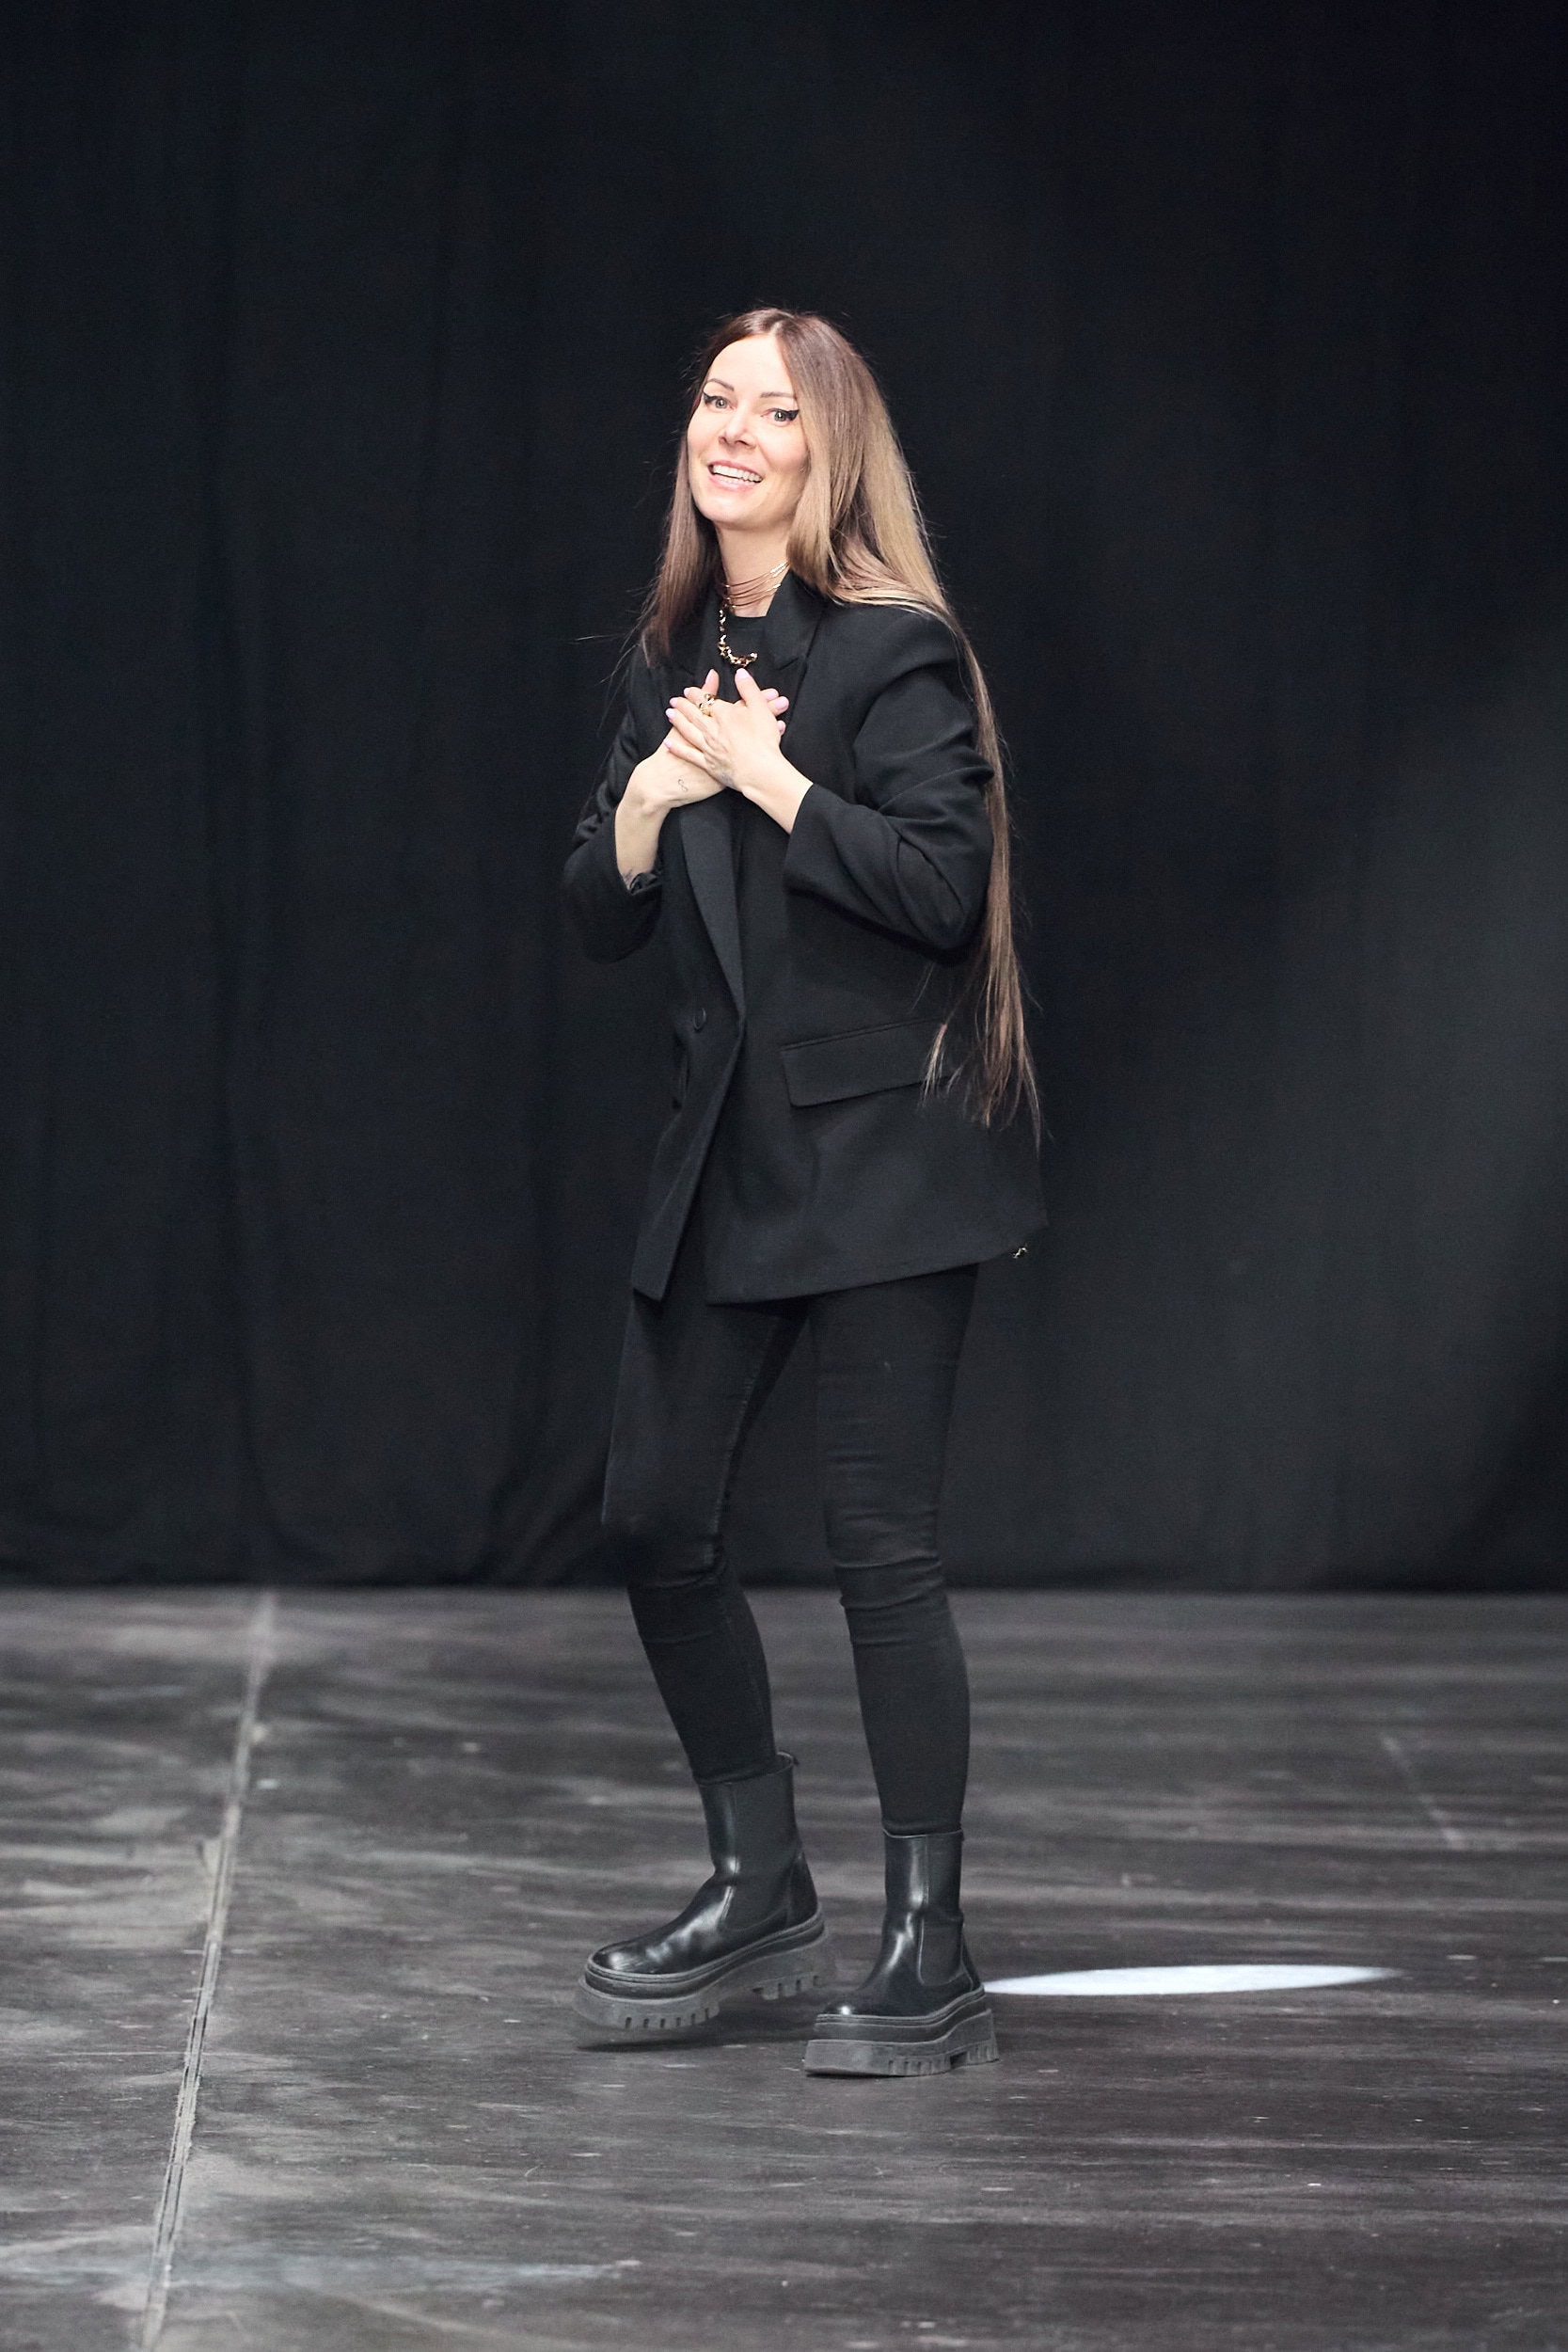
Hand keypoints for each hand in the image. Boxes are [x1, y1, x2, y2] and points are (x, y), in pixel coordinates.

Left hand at [665, 667, 790, 800]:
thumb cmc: (763, 741)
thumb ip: (749, 689)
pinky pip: (688, 754)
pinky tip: (668, 744)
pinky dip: (677, 748)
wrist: (759, 771)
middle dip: (682, 705)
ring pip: (688, 730)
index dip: (696, 693)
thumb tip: (740, 673)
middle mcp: (711, 728)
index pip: (705, 699)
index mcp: (723, 713)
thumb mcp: (761, 708)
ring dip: (677, 721)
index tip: (689, 690)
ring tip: (669, 713)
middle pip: (693, 713)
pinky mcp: (707, 764)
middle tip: (674, 700)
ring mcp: (707, 746)